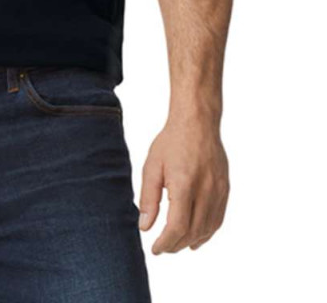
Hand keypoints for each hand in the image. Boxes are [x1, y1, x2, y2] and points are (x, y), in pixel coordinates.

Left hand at [137, 116, 229, 253]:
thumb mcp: (152, 166)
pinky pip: (218, 219)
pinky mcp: (226, 189)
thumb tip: (145, 227)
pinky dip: (207, 232)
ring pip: (208, 229)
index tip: (155, 249)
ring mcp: (219, 191)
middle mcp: (205, 191)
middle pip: (193, 231)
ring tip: (177, 245)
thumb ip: (148, 198)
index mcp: (184, 184)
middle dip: (176, 245)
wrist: (197, 122)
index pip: (177, 227)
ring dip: (192, 241)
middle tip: (163, 248)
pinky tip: (196, 236)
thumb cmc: (171, 141)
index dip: (166, 243)